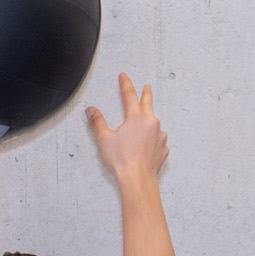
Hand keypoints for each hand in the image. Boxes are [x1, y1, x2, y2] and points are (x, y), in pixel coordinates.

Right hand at [87, 75, 166, 189]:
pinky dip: (152, 140)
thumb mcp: (104, 139)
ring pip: (154, 123)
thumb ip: (98, 122)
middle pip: (148, 103)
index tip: (124, 76)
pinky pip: (158, 139)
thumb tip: (91, 110)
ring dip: (149, 121)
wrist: (138, 179)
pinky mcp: (163, 148)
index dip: (126, 84)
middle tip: (147, 87)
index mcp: (136, 118)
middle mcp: (151, 123)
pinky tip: (146, 146)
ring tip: (143, 126)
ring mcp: (159, 135)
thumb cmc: (122, 160)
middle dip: (146, 93)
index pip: (129, 96)